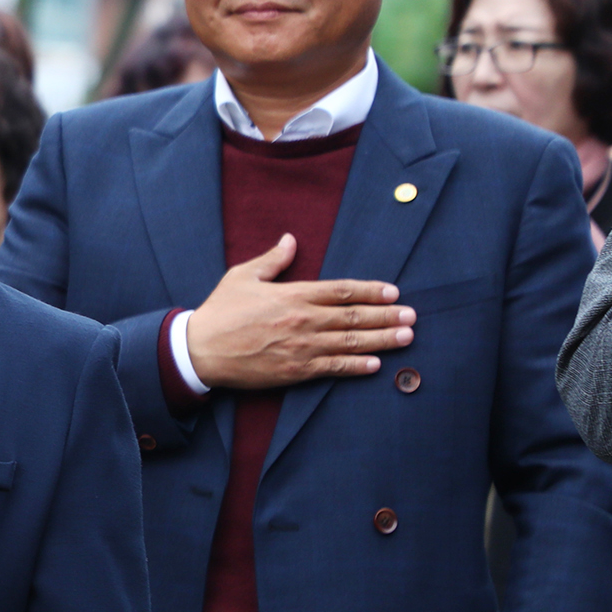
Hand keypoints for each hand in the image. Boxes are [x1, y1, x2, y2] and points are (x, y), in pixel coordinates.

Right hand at [184, 234, 413, 389]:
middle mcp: (302, 320)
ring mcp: (300, 348)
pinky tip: (375, 364)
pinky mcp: (294, 371)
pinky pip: (332, 368)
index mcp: (292, 295)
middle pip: (353, 316)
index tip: (393, 292)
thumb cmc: (219, 311)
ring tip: (405, 337)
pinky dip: (356, 366)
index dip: (370, 291)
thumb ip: (272, 260)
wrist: (200, 350)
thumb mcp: (242, 277)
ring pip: (349, 342)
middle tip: (411, 316)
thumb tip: (291, 240)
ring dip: (381, 340)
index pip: (341, 291)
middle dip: (386, 316)